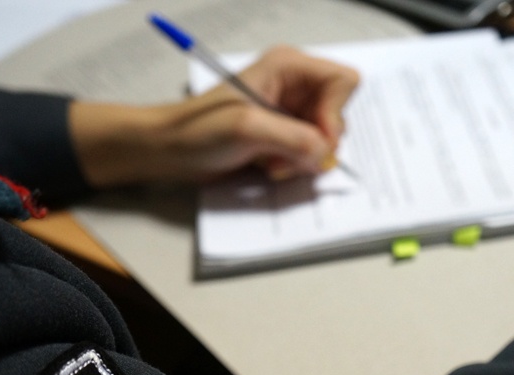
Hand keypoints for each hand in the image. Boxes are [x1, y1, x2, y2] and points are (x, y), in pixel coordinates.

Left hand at [69, 46, 359, 186]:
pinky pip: (308, 155)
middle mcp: (294, 86)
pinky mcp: (282, 137)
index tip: (316, 140)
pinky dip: (293, 167)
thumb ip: (293, 138)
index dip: (335, 114)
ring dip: (303, 159)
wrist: (170, 151)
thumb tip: (326, 155)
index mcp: (289, 66)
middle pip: (337, 114)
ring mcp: (289, 113)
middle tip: (287, 156)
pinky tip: (268, 168)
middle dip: (317, 142)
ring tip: (272, 164)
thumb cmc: (199, 130)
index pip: (343, 82)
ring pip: (324, 140)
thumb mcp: (248, 128)